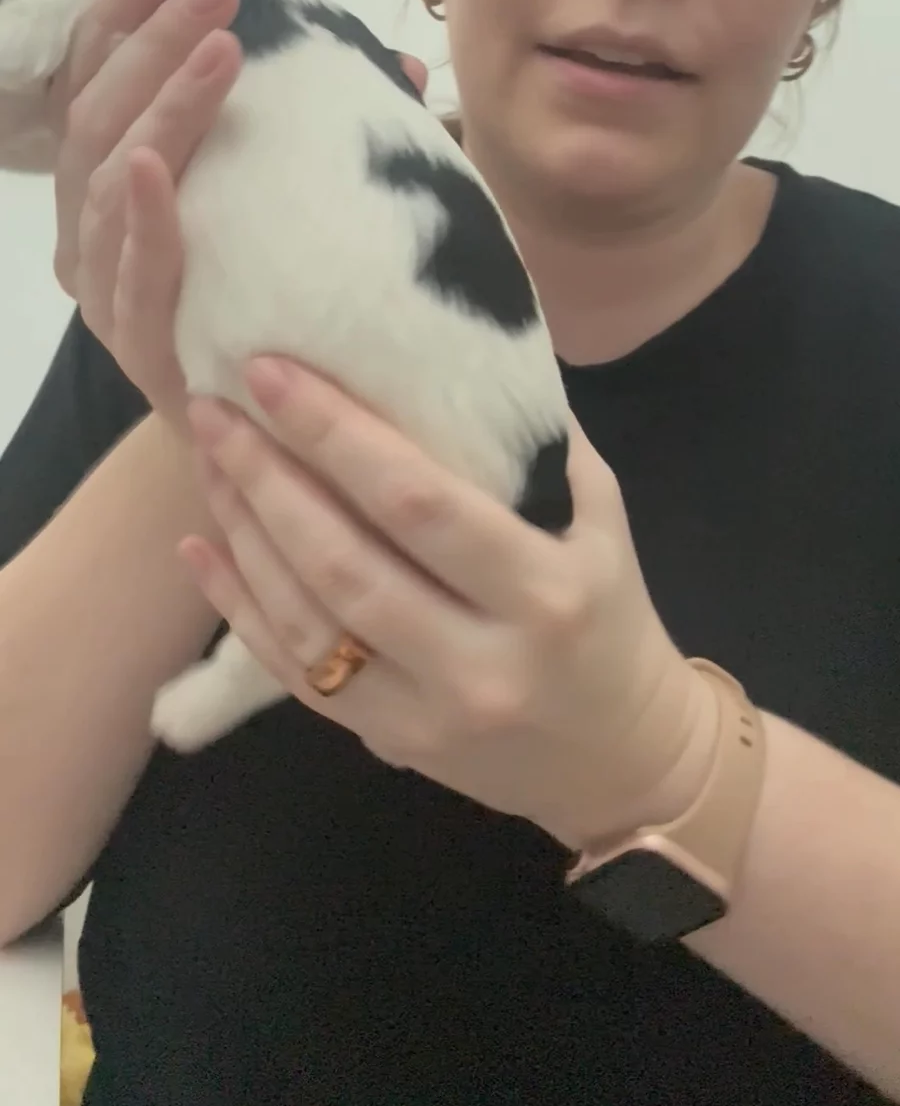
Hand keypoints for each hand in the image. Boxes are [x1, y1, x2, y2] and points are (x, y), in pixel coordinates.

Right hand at [49, 0, 427, 427]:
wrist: (271, 442)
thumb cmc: (278, 311)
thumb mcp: (293, 212)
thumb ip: (326, 141)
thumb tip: (405, 61)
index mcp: (116, 189)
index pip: (103, 87)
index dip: (124, 20)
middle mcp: (93, 233)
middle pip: (100, 120)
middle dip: (151, 45)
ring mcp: (108, 291)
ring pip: (107, 183)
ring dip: (162, 111)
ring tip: (218, 56)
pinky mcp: (138, 347)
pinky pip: (134, 277)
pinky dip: (142, 220)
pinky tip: (156, 170)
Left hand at [181, 361, 717, 851]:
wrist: (621, 759)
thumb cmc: (610, 612)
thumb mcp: (597, 515)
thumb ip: (530, 442)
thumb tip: (450, 346)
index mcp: (544, 590)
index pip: (420, 504)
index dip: (336, 436)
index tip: (273, 373)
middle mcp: (482, 662)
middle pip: (345, 564)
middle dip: (267, 478)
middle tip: (214, 409)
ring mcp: (427, 715)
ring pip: (308, 622)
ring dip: (246, 533)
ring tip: (209, 460)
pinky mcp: (387, 745)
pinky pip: (295, 674)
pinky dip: (239, 609)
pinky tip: (199, 548)